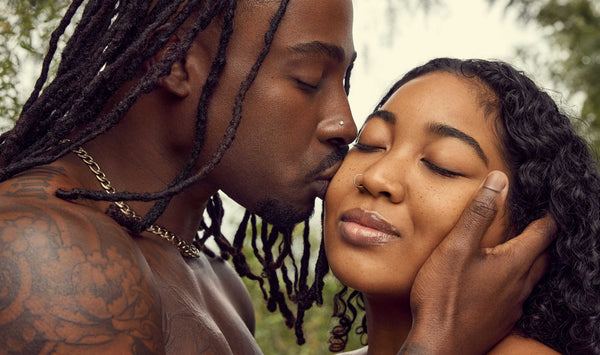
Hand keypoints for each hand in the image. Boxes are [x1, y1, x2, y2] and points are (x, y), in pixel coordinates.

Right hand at [401, 170, 556, 354]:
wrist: (438, 345)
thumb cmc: (444, 296)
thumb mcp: (457, 247)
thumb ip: (479, 213)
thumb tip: (500, 181)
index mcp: (514, 263)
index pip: (544, 233)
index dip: (547, 215)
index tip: (546, 201)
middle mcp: (520, 286)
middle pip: (542, 257)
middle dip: (542, 237)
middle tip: (534, 222)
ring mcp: (512, 306)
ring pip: (530, 278)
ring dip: (528, 260)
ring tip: (515, 248)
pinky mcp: (501, 321)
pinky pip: (517, 296)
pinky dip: (514, 281)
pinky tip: (497, 281)